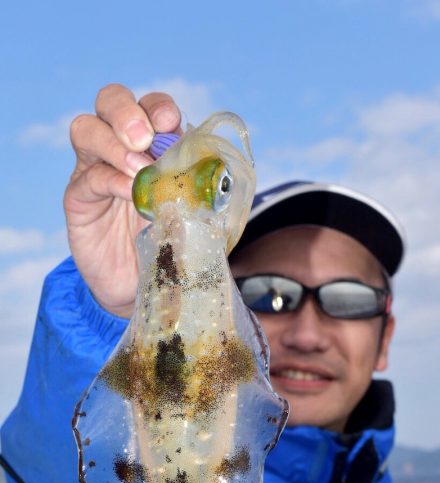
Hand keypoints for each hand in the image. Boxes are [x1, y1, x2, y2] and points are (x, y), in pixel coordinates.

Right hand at [64, 83, 180, 317]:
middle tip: (144, 139)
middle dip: (127, 112)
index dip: (159, 108)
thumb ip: (198, 187)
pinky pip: (87, 177)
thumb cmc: (166, 241)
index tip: (171, 124)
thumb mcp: (190, 210)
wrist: (138, 284)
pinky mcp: (78, 198)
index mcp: (150, 144)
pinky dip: (110, 180)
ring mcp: (92, 169)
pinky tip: (129, 193)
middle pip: (109, 101)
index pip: (150, 106)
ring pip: (86, 129)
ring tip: (137, 169)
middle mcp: (117, 147)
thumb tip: (220, 173)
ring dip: (113, 143)